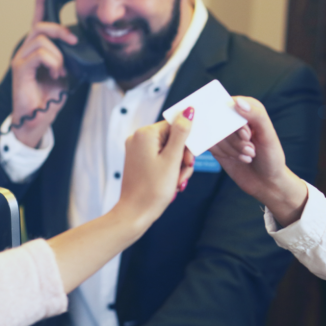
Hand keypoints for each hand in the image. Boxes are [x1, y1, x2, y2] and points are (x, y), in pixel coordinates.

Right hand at [9, 0, 80, 147]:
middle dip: (62, 31)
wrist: (38, 117)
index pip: (37, 22)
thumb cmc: (49, 97)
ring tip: (61, 71)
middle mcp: (26, 50)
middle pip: (42, 27)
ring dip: (59, 55)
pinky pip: (40, 54)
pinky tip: (56, 74)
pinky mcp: (20, 68)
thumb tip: (78, 49)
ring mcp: (21, 58)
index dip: (39, 4)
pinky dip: (53, 62)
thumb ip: (69, 58)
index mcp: (37, 50)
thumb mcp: (66, 73)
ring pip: (42, 40)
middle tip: (74, 43)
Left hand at [114, 109, 195, 231]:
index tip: (189, 159)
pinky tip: (172, 183)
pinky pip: (161, 158)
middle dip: (182, 157)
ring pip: (169, 150)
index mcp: (145, 134)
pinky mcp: (139, 161)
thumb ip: (182, 133)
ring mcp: (137, 150)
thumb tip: (188, 111)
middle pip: (173, 139)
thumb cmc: (153, 189)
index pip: (175, 126)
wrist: (135, 214)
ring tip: (177, 182)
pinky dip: (170, 170)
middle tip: (184, 172)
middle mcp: (138, 138)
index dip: (186, 142)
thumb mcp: (172, 159)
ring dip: (178, 166)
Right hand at [210, 97, 307, 226]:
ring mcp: (224, 132)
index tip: (247, 136)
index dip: (236, 122)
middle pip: (221, 120)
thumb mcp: (268, 136)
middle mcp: (235, 118)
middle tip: (251, 150)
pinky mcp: (216, 145)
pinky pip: (209, 144)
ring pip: (214, 133)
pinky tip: (238, 159)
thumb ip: (256, 116)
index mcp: (250, 108)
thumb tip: (237, 102)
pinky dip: (224, 153)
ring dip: (232, 148)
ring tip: (248, 156)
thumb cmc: (272, 157)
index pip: (231, 104)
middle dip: (235, 139)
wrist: (267, 182)